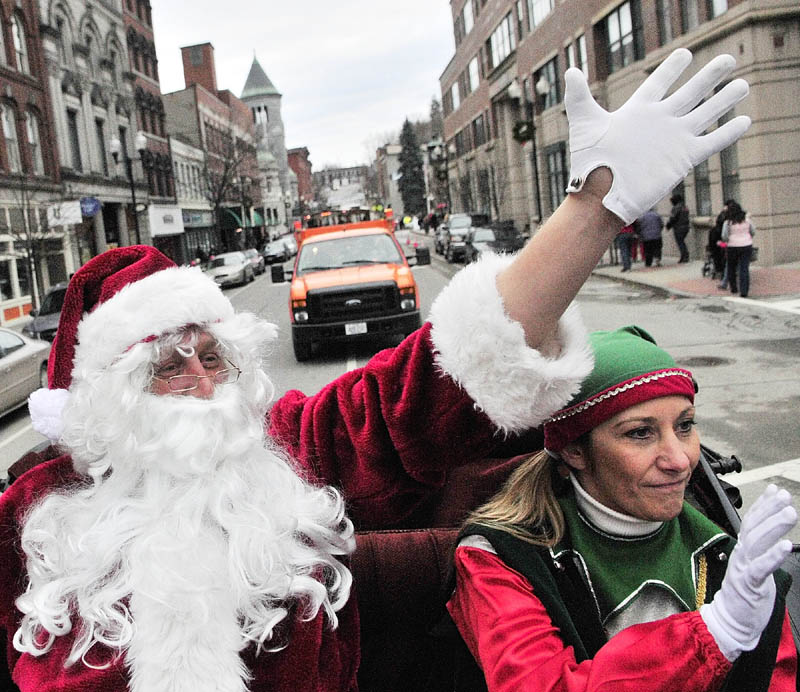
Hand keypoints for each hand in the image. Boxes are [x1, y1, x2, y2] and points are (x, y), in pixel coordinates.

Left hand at [564, 48, 750, 224]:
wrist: (601, 193)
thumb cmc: (589, 162)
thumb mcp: (584, 123)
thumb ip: (578, 96)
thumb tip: (572, 71)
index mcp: (638, 111)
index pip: (659, 83)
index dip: (672, 69)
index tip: (685, 54)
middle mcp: (659, 122)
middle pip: (690, 93)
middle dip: (709, 76)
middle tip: (727, 59)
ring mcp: (673, 139)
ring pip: (706, 113)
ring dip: (724, 99)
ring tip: (742, 84)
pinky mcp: (683, 158)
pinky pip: (712, 142)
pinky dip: (728, 132)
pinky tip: (744, 120)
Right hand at [700, 485, 795, 660]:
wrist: (731, 620)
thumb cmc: (746, 595)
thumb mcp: (754, 566)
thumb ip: (760, 548)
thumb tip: (771, 531)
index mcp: (743, 549)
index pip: (752, 521)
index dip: (763, 504)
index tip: (775, 490)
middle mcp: (741, 554)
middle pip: (754, 526)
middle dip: (770, 509)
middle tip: (784, 496)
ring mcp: (743, 568)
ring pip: (757, 542)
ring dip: (773, 526)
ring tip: (789, 513)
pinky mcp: (749, 584)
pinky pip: (761, 567)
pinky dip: (772, 556)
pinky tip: (784, 546)